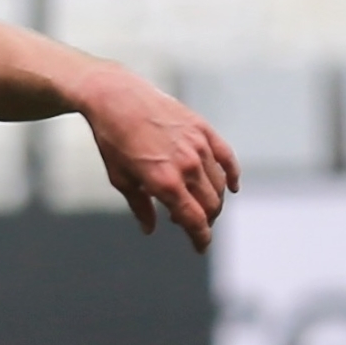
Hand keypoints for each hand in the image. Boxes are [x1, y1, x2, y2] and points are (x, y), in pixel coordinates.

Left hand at [80, 71, 239, 252]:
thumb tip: (151, 229)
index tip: (200, 247)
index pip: (194, 220)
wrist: (116, 97)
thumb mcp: (120, 179)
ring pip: (219, 184)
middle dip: (205, 221)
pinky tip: (232, 186)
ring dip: (213, 201)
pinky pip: (226, 157)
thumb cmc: (113, 140)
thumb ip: (140, 207)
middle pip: (210, 205)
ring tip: (198, 204)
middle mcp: (186, 165)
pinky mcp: (202, 129)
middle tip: (191, 223)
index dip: (200, 239)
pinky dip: (232, 175)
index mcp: (164, 183)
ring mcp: (197, 145)